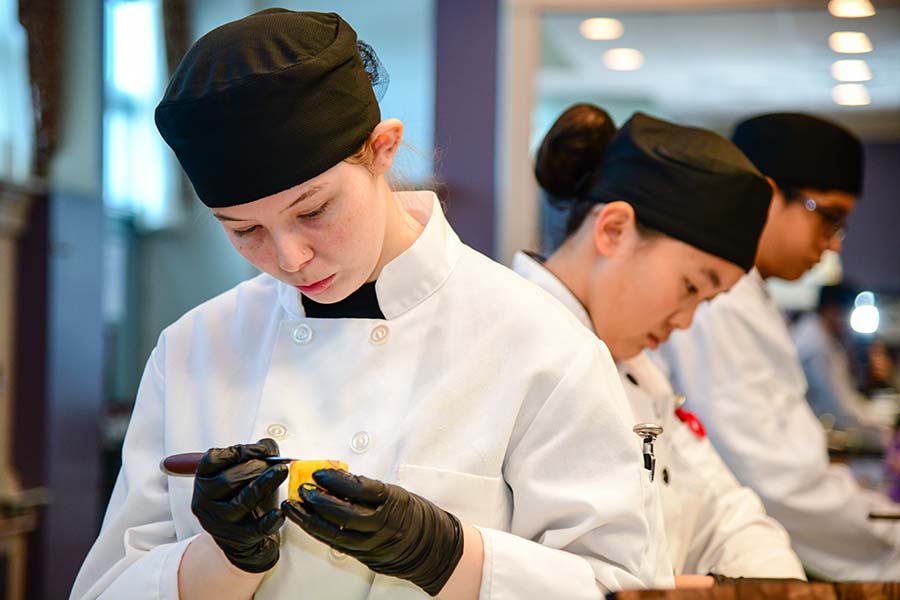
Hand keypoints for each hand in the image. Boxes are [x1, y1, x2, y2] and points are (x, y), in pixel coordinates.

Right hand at [191, 438, 288, 572]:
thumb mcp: (245, 473)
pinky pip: (256, 528)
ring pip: (241, 502)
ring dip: (264, 484)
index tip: (261, 450)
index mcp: (204, 481)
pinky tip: (280, 512)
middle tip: (277, 463)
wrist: (245, 538)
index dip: (237, 451)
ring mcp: (220, 522)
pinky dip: (270, 520)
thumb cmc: (244, 498)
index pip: (211, 461)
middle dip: (255, 467)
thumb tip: (268, 446)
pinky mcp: (238, 538)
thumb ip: (256, 453)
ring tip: (281, 472)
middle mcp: (206, 502)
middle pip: (228, 480)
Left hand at [282, 469, 463, 595]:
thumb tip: (336, 479)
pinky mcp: (364, 556)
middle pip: (345, 514)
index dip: (337, 480)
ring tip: (294, 506)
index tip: (320, 472)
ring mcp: (372, 544)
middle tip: (303, 488)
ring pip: (335, 533)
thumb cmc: (414, 516)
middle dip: (319, 501)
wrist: (431, 547)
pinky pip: (335, 543)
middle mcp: (383, 526)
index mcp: (393, 503)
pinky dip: (318, 531)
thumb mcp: (396, 493)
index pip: (361, 490)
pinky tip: (305, 522)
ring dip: (310, 519)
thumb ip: (367, 488)